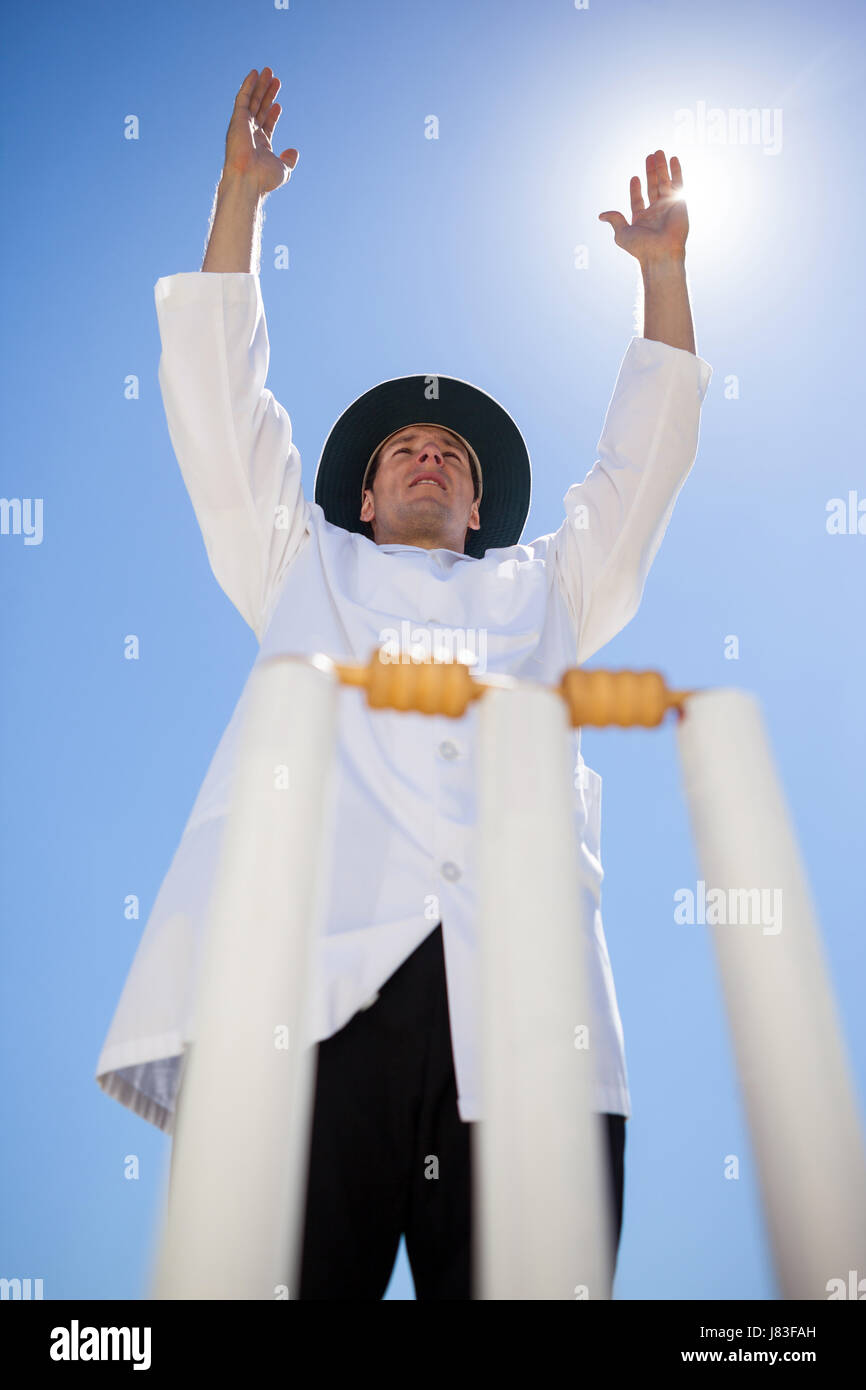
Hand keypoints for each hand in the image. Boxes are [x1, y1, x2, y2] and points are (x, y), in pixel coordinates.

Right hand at [221, 67, 298, 195]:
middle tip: (275, 79)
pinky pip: (242, 98)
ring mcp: (243, 125)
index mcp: (260, 144)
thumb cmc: (264, 179)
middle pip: (260, 108)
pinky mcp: (237, 119)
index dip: (272, 113)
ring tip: (269, 71)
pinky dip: (248, 85)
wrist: (249, 179)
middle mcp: (250, 133)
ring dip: (260, 85)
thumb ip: (289, 160)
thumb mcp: (283, 170)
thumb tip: (294, 151)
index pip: (266, 124)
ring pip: (252, 100)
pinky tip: (255, 73)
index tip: (278, 104)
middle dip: (268, 94)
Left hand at [598, 151, 687, 264]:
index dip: (635, 189)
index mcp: (642, 219)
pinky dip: (676, 171)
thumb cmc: (641, 247)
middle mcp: (655, 212)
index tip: (634, 177)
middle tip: (649, 156)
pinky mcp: (680, 202)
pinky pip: (678, 183)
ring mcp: (668, 206)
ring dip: (661, 167)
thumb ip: (614, 220)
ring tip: (658, 151)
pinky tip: (673, 158)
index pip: (638, 200)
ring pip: (664, 182)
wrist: (661, 253)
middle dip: (651, 172)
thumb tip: (601, 215)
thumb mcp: (622, 234)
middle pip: (652, 186)